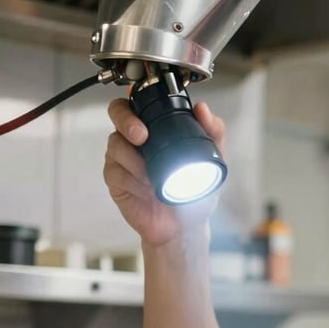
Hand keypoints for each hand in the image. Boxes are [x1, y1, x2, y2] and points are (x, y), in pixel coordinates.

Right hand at [103, 98, 225, 246]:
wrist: (184, 227)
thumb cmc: (195, 191)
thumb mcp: (213, 161)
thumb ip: (214, 133)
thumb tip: (203, 109)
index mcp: (157, 127)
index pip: (140, 103)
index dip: (137, 100)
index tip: (149, 111)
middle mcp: (136, 138)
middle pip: (118, 113)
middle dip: (127, 122)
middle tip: (142, 137)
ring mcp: (122, 158)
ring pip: (116, 145)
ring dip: (135, 161)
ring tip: (153, 178)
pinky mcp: (115, 179)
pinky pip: (115, 171)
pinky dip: (131, 180)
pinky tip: (146, 189)